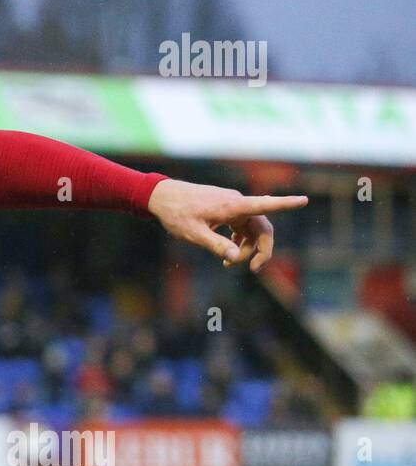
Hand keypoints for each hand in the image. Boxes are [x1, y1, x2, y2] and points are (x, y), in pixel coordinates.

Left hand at [146, 179, 307, 272]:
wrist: (162, 196)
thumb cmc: (177, 213)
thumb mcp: (193, 233)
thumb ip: (215, 245)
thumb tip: (235, 256)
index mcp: (231, 205)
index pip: (264, 204)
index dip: (285, 204)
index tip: (304, 200)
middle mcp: (236, 203)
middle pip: (262, 226)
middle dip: (261, 248)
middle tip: (253, 269)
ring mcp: (232, 205)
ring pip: (251, 228)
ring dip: (247, 247)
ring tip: (229, 264)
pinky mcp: (226, 209)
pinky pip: (241, 226)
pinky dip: (238, 240)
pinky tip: (227, 254)